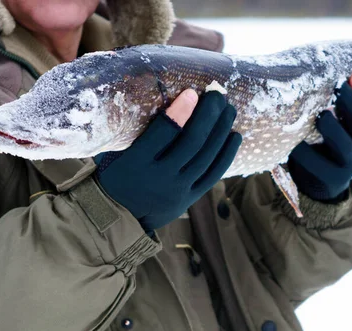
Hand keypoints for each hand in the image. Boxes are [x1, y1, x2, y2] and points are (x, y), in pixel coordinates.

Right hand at [94, 89, 241, 231]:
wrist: (120, 216)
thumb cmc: (117, 174)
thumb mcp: (116, 152)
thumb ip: (137, 132)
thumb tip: (163, 97)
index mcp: (135, 162)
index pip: (162, 133)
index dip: (180, 111)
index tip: (192, 92)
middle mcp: (159, 177)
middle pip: (192, 143)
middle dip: (208, 115)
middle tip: (218, 94)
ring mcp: (177, 190)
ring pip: (206, 157)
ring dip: (221, 130)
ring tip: (229, 109)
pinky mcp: (190, 198)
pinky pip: (213, 174)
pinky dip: (226, 154)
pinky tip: (234, 136)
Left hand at [288, 73, 351, 202]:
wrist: (323, 186)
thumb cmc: (328, 148)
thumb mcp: (340, 129)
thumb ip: (345, 107)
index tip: (350, 77)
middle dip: (346, 105)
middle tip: (334, 86)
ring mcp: (345, 165)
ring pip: (342, 145)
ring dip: (331, 129)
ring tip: (320, 116)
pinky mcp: (328, 179)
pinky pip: (316, 164)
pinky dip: (304, 152)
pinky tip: (292, 142)